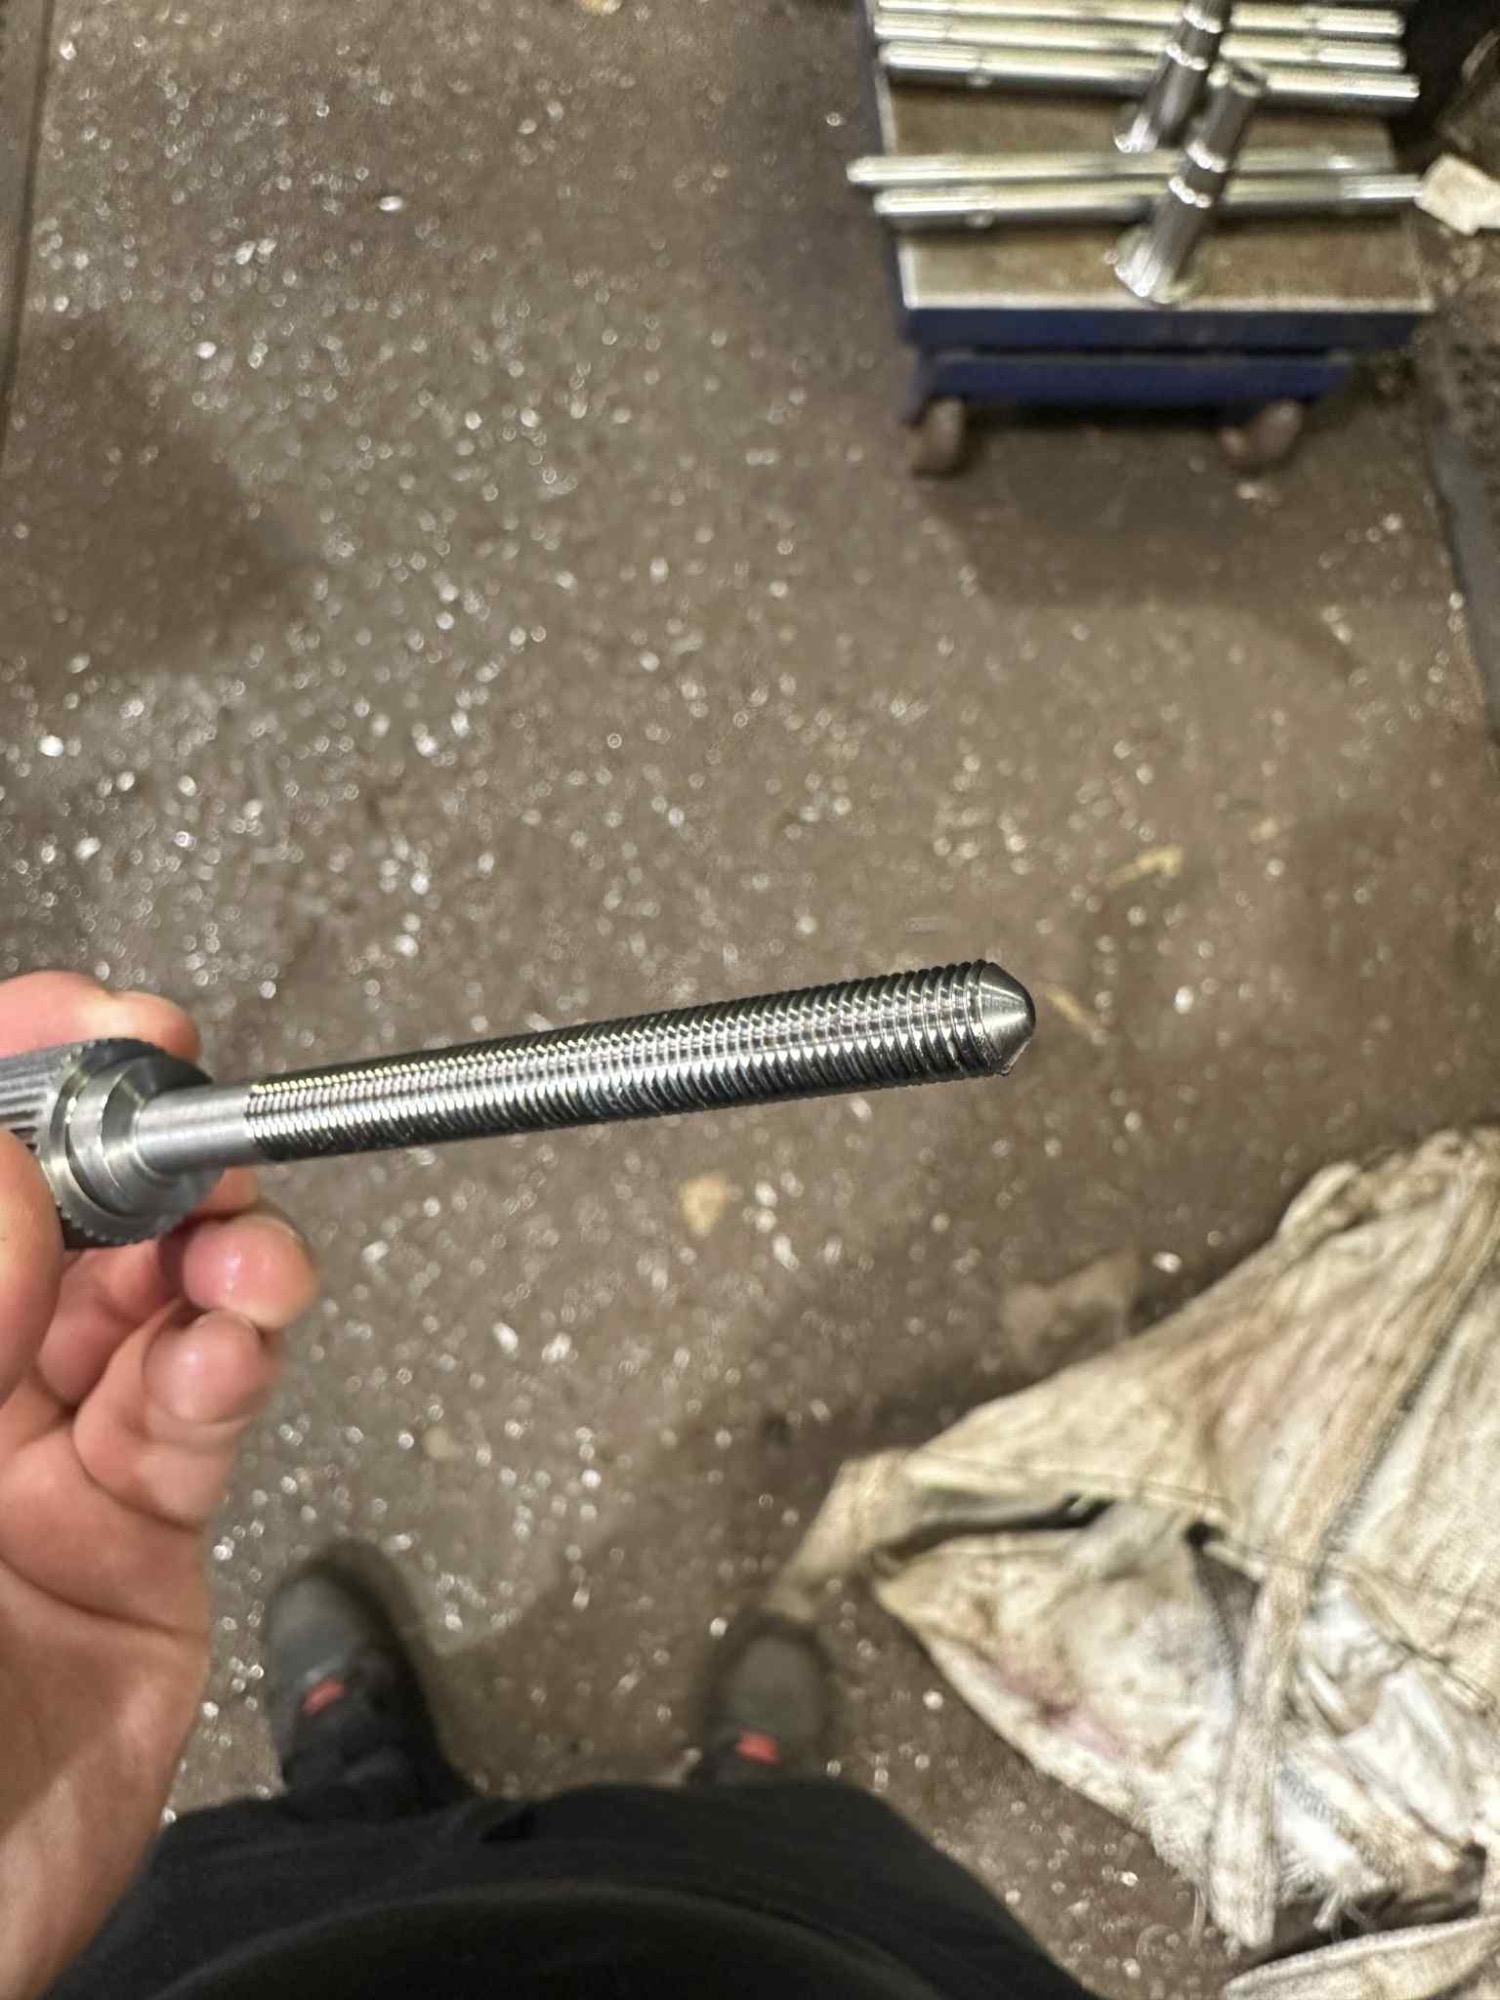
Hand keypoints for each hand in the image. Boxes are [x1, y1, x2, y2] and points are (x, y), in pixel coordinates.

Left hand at [0, 975, 317, 1998]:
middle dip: (137, 1156)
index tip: (101, 1021)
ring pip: (146, 1309)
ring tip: (247, 1250)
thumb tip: (12, 1167)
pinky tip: (238, 1342)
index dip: (20, 1074)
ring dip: (212, 1256)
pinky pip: (193, 1424)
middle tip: (197, 1122)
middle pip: (61, 1224)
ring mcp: (34, 1471)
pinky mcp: (131, 1548)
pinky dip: (232, 1366)